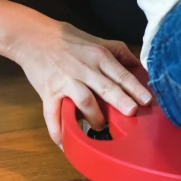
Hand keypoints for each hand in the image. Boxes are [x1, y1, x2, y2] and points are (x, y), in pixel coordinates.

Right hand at [11, 18, 151, 147]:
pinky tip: (66, 144)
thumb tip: (139, 65)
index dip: (134, 87)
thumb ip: (118, 52)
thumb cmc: (67, 39)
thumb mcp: (96, 40)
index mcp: (98, 56)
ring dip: (94, 117)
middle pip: (105, 87)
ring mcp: (65, 81)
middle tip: (132, 113)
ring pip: (83, 101)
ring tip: (101, 127)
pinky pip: (53, 115)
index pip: (120, 73)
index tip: (147, 100)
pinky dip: (58, 131)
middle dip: (120, 101)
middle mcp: (84, 68)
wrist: (33, 36)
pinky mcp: (48, 92)